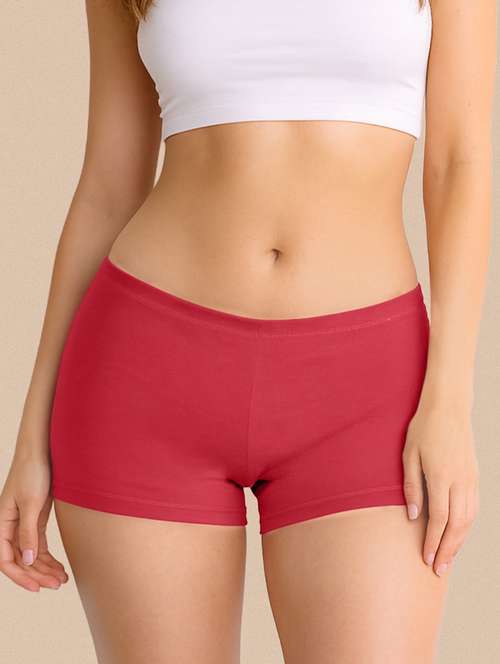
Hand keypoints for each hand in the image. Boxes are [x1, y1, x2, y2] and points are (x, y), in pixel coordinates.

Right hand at [0, 449, 68, 591]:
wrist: (42, 451)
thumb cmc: (32, 472)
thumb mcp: (32, 503)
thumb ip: (28, 532)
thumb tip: (25, 560)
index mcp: (2, 524)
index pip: (6, 560)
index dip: (20, 576)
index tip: (37, 587)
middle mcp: (10, 526)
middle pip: (21, 560)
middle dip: (37, 574)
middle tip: (57, 585)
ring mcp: (24, 523)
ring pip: (31, 554)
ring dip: (45, 568)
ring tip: (62, 579)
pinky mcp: (36, 517)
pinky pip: (39, 543)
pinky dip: (48, 556)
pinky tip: (60, 566)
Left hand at [402, 399, 479, 576]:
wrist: (449, 408)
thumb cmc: (423, 429)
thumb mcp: (409, 454)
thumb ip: (411, 486)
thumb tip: (413, 516)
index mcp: (441, 476)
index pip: (438, 518)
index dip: (432, 541)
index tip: (426, 559)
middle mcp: (460, 481)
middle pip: (457, 525)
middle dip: (447, 550)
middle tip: (439, 570)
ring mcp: (471, 479)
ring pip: (469, 520)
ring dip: (459, 542)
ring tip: (448, 559)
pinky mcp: (475, 477)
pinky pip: (474, 509)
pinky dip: (467, 527)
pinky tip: (458, 536)